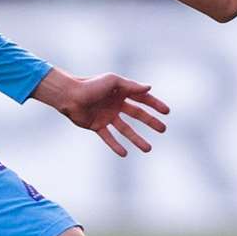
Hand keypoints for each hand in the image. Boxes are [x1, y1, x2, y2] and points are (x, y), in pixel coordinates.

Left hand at [32, 68, 168, 156]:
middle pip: (137, 114)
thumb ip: (130, 86)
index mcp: (120, 92)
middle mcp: (115, 104)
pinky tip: (125, 153)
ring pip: (125, 129)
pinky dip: (116, 145)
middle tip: (163, 129)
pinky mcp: (97, 126)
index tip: (166, 112)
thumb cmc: (90, 85)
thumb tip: (149, 87)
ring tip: (148, 148)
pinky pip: (109, 137)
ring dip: (136, 139)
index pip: (142, 98)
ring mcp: (107, 116)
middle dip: (150, 122)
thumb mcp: (113, 82)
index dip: (154, 104)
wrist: (69, 96)